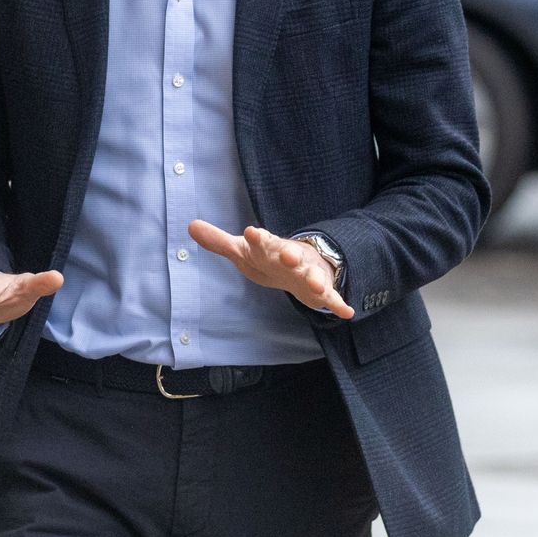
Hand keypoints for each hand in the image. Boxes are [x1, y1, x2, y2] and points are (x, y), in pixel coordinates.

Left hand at [188, 220, 353, 318]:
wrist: (301, 265)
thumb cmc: (267, 257)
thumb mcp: (243, 251)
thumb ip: (218, 241)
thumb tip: (190, 225)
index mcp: (269, 248)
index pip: (261, 241)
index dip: (256, 238)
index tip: (250, 232)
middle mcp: (290, 257)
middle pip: (289, 254)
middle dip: (289, 254)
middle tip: (288, 255)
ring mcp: (307, 272)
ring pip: (312, 275)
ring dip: (314, 279)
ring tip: (316, 285)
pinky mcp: (322, 289)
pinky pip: (331, 296)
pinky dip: (338, 303)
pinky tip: (346, 311)